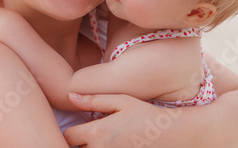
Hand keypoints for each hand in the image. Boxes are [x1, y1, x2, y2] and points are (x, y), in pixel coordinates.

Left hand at [64, 93, 182, 147]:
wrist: (170, 134)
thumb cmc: (145, 114)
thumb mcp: (122, 101)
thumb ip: (94, 99)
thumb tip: (70, 95)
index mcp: (98, 132)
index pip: (68, 136)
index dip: (72, 131)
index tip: (81, 127)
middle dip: (81, 142)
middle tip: (92, 135)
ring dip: (91, 147)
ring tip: (105, 140)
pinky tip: (114, 145)